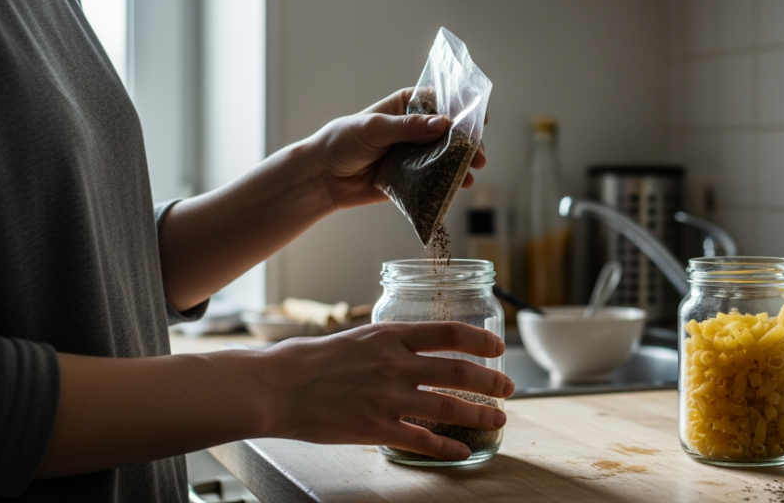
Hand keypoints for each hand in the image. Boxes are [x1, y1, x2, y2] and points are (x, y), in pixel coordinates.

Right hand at [262, 322, 513, 459]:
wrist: (275, 387)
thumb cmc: (308, 361)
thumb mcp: (355, 337)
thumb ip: (387, 342)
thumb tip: (412, 346)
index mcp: (390, 335)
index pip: (450, 332)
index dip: (480, 340)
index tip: (497, 346)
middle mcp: (395, 364)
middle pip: (459, 371)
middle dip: (491, 381)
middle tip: (508, 388)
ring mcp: (387, 397)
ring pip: (448, 407)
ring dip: (480, 415)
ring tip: (499, 420)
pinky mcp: (375, 428)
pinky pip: (422, 440)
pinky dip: (447, 448)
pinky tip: (461, 451)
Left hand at [312, 89, 486, 208]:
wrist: (322, 178)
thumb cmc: (342, 143)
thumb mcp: (374, 129)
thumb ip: (407, 127)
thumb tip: (443, 124)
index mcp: (405, 107)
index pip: (441, 101)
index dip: (463, 108)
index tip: (481, 119)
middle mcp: (414, 129)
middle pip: (450, 132)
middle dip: (467, 143)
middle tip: (478, 156)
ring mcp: (415, 154)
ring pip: (446, 157)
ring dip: (461, 164)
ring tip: (470, 174)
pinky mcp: (413, 179)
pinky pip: (435, 179)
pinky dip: (448, 182)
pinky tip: (458, 187)